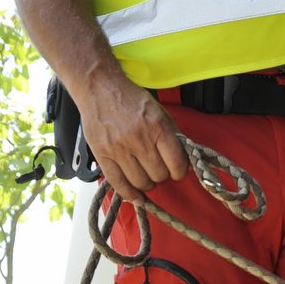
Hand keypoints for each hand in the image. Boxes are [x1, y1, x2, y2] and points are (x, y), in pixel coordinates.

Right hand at [74, 70, 190, 204]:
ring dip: (147, 183)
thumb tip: (184, 161)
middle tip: (157, 167)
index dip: (179, 171)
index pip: (176, 164)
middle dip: (162, 175)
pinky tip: (136, 196)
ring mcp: (119, 149)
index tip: (176, 170)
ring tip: (145, 174)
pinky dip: (129, 194)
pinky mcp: (102, 155)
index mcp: (157, 127)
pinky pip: (118, 184)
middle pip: (159, 175)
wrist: (100, 87)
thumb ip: (173, 136)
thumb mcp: (160, 112)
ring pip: (141, 182)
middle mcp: (138, 139)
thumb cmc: (131, 100)